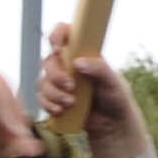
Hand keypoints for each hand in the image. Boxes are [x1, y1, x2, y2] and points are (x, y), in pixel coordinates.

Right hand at [34, 23, 155, 157]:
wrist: (111, 125)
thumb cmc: (116, 98)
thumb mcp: (113, 82)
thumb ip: (100, 69)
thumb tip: (78, 62)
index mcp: (83, 52)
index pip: (64, 33)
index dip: (58, 36)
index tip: (60, 49)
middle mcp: (68, 64)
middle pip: (49, 61)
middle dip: (56, 75)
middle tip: (71, 87)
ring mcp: (59, 82)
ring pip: (43, 81)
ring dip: (54, 94)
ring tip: (71, 103)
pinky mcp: (54, 98)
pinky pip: (42, 98)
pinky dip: (49, 105)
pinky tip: (61, 111)